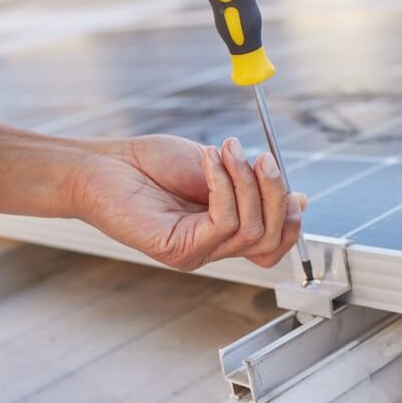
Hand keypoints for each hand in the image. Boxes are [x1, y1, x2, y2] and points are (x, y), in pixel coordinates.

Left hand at [66, 135, 303, 270]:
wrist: (103, 164)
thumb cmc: (152, 163)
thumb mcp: (217, 168)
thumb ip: (252, 185)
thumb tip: (298, 197)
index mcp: (225, 230)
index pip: (273, 244)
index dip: (291, 218)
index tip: (289, 183)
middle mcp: (213, 248)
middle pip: (270, 239)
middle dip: (275, 194)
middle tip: (262, 158)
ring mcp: (197, 253)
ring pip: (251, 231)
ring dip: (247, 183)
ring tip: (227, 150)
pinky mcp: (178, 251)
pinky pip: (223, 224)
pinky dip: (224, 186)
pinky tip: (209, 161)